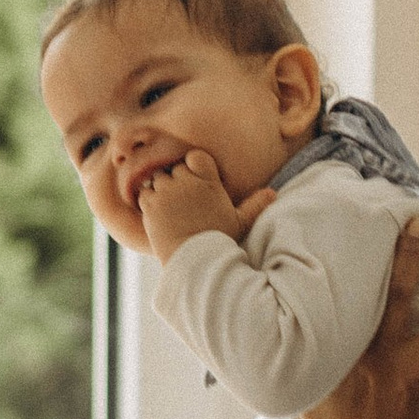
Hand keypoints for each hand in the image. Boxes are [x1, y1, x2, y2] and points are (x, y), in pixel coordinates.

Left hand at [136, 150, 276, 264]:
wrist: (195, 262)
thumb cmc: (219, 241)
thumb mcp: (240, 223)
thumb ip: (254, 205)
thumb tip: (274, 193)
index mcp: (209, 183)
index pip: (196, 156)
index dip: (193, 166)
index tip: (195, 182)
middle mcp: (187, 183)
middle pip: (175, 168)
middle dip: (177, 181)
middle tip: (182, 203)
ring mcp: (167, 193)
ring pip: (158, 179)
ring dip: (162, 190)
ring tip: (171, 210)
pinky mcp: (151, 205)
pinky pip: (145, 192)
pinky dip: (149, 201)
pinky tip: (160, 215)